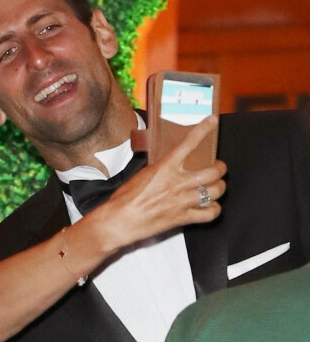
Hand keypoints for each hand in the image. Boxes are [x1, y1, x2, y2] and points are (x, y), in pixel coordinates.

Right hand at [102, 115, 225, 249]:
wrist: (120, 220)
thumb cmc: (125, 199)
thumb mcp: (143, 175)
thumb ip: (161, 169)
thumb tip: (170, 167)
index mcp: (165, 168)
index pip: (189, 144)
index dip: (204, 130)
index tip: (212, 121)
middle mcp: (177, 183)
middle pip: (213, 171)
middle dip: (220, 168)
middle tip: (217, 167)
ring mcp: (182, 201)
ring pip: (215, 191)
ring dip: (219, 188)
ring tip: (216, 187)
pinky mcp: (183, 218)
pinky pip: (210, 213)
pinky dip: (213, 209)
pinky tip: (210, 206)